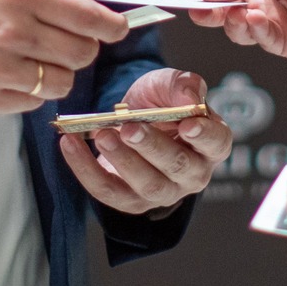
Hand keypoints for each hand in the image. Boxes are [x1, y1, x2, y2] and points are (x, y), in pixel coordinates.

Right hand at [0, 0, 127, 115]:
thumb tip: (71, 8)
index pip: (87, 15)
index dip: (109, 25)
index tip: (116, 28)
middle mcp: (15, 31)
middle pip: (81, 53)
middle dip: (82, 48)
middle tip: (70, 43)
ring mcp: (0, 69)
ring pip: (61, 83)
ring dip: (57, 73)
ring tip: (36, 61)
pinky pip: (31, 103)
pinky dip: (30, 92)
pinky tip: (11, 76)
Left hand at [57, 68, 232, 215]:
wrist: (132, 118)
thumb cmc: (160, 103)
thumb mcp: (169, 84)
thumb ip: (182, 84)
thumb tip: (189, 97)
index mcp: (211, 143)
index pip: (216, 142)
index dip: (204, 135)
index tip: (188, 123)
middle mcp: (193, 174)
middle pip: (177, 166)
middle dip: (152, 147)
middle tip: (129, 128)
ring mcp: (163, 192)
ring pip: (146, 185)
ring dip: (123, 160)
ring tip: (103, 135)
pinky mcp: (131, 201)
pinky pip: (109, 191)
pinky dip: (86, 170)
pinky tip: (70, 145)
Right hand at [166, 0, 286, 61]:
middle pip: (218, 4)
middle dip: (206, 7)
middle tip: (199, 9)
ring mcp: (272, 20)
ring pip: (235, 26)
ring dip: (235, 19)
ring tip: (248, 9)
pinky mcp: (286, 44)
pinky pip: (260, 41)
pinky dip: (257, 31)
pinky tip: (263, 19)